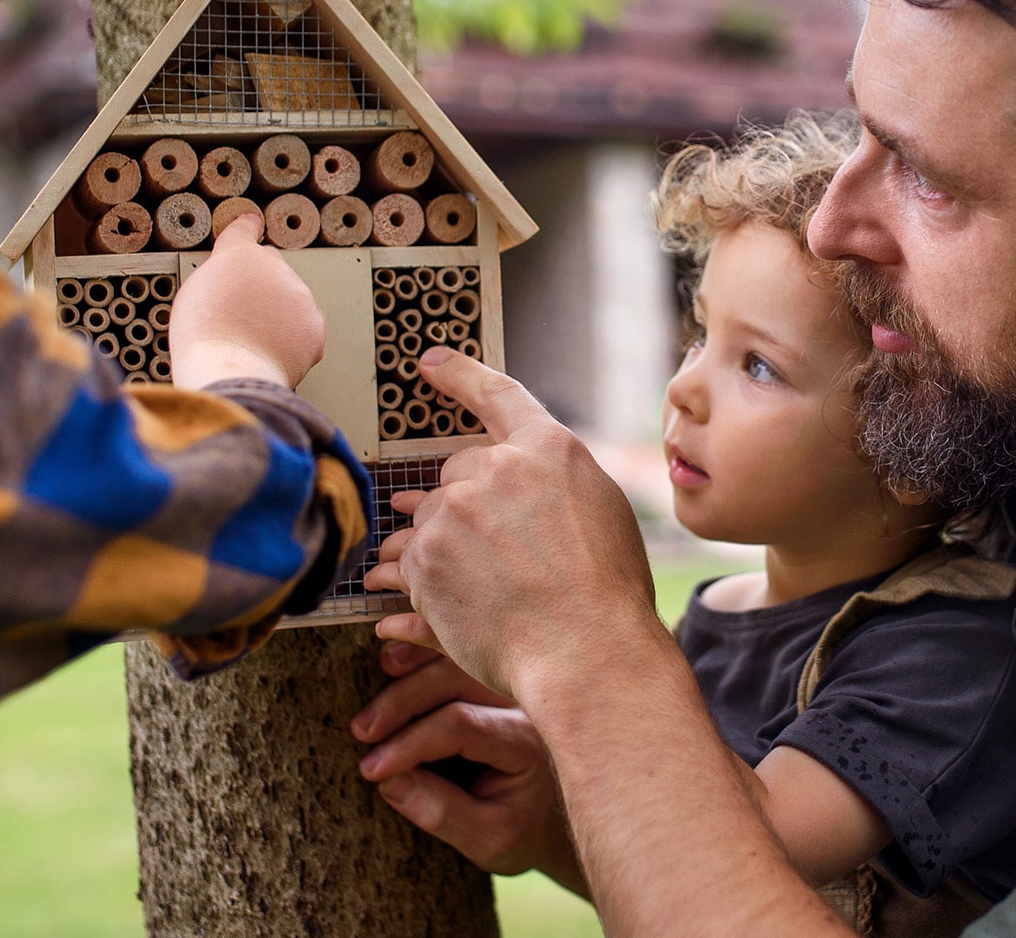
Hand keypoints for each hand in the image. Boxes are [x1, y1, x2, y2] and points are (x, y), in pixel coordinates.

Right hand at [168, 214, 324, 388]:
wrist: (230, 369)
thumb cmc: (203, 338)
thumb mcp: (193, 293)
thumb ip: (218, 277)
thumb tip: (231, 283)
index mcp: (238, 255)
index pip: (244, 231)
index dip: (247, 227)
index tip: (252, 223)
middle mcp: (273, 267)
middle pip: (270, 269)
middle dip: (260, 286)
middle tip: (240, 315)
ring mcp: (299, 295)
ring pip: (290, 300)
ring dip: (277, 314)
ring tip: (252, 341)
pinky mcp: (315, 324)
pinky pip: (305, 328)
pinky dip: (293, 340)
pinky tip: (270, 351)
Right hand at [353, 629, 586, 892]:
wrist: (556, 817)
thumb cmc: (522, 828)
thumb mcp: (488, 840)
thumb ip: (440, 812)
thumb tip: (389, 782)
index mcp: (525, 743)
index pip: (460, 725)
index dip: (409, 744)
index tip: (372, 769)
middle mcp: (524, 703)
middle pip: (455, 679)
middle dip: (401, 702)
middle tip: (362, 731)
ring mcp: (512, 684)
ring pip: (457, 656)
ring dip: (412, 662)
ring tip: (377, 679)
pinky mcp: (498, 677)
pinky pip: (462, 652)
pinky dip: (427, 646)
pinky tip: (395, 652)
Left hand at [363, 347, 662, 698]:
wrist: (585, 653)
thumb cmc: (606, 594)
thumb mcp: (600, 511)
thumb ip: (552, 480)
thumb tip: (510, 476)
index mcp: (548, 448)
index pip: (496, 394)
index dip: (459, 375)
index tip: (429, 362)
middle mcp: (496, 469)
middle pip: (457, 472)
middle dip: (467, 505)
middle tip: (497, 553)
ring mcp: (455, 512)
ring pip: (430, 518)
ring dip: (443, 544)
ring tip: (477, 585)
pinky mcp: (424, 557)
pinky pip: (409, 560)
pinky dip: (423, 579)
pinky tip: (456, 604)